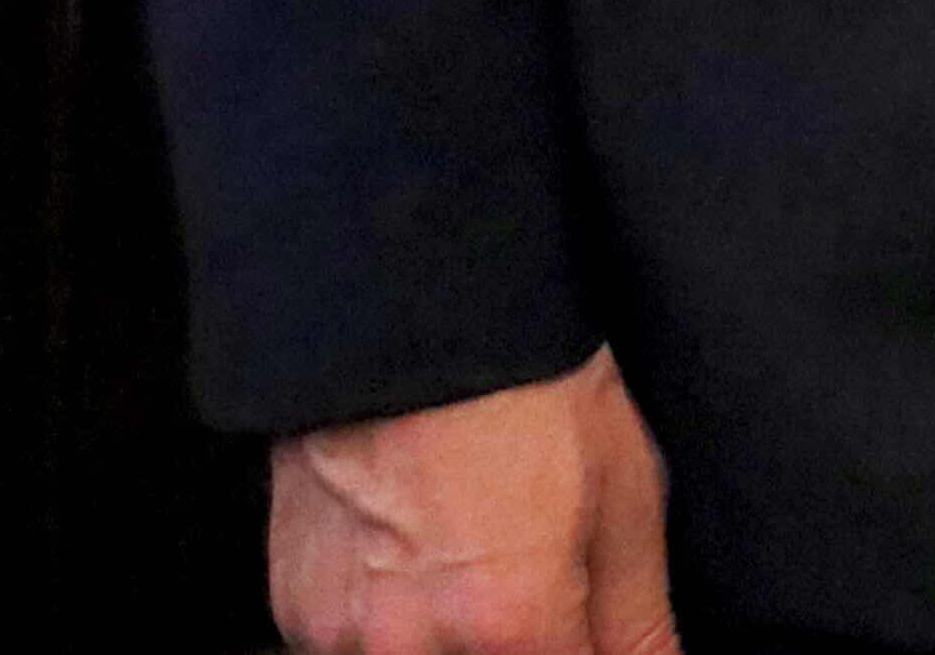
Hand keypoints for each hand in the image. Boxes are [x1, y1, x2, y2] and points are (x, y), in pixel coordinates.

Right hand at [266, 347, 675, 654]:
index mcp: (508, 621)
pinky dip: (394, 629)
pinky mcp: (297, 613)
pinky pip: (353, 651)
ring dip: (454, 644)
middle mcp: (414, 643)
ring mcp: (343, 633)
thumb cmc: (524, 387)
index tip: (583, 631)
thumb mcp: (624, 494)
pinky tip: (419, 566)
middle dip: (517, 644)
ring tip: (474, 567)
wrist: (407, 313)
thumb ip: (638, 620)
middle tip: (528, 583)